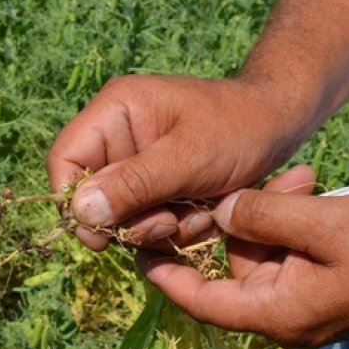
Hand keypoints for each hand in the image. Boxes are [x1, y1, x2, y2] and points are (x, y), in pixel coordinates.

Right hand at [46, 74, 302, 250]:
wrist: (283, 124)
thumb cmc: (239, 127)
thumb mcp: (188, 157)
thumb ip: (133, 184)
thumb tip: (78, 211)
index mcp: (115, 112)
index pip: (65, 159)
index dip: (74, 202)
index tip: (101, 236)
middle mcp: (117, 135)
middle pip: (92, 196)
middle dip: (132, 220)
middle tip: (170, 222)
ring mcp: (137, 161)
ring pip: (122, 216)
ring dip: (158, 228)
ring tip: (199, 215)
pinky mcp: (156, 184)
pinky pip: (147, 220)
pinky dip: (174, 228)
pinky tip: (205, 216)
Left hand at [138, 165, 348, 347]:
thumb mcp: (325, 224)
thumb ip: (266, 214)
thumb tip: (220, 208)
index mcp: (274, 313)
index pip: (200, 300)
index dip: (165, 273)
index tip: (136, 244)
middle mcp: (280, 315)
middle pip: (230, 269)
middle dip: (234, 221)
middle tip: (248, 179)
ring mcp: (300, 302)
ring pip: (259, 253)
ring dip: (269, 214)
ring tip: (303, 177)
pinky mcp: (318, 286)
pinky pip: (286, 252)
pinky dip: (289, 222)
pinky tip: (310, 186)